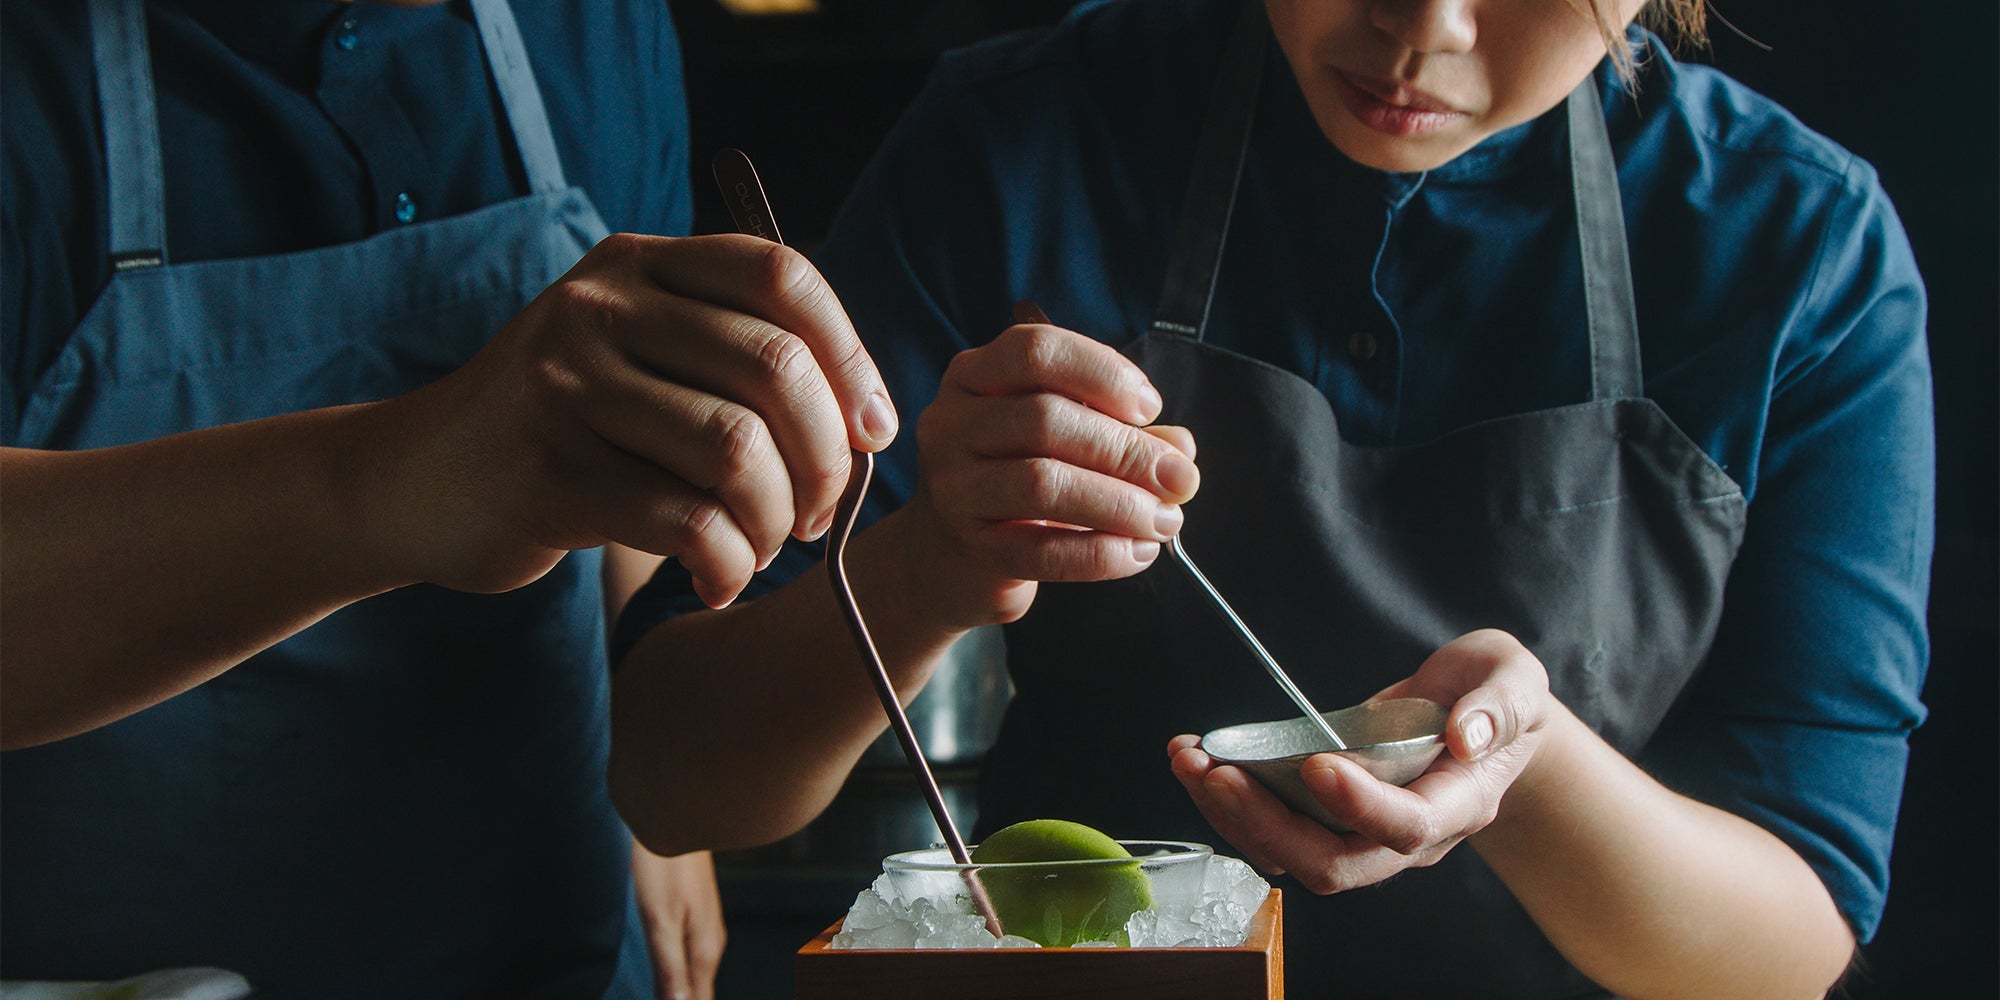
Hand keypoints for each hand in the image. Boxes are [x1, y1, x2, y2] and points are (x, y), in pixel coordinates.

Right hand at [365, 233, 895, 606]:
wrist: (411, 480)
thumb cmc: (562, 426)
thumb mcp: (635, 353)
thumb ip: (732, 355)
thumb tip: (866, 418)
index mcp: (639, 264)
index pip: (784, 277)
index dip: (850, 358)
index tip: (871, 433)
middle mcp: (601, 307)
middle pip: (776, 369)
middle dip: (826, 460)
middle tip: (816, 514)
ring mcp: (566, 386)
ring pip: (739, 451)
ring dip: (776, 521)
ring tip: (758, 547)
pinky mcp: (548, 473)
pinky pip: (687, 522)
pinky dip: (727, 564)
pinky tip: (717, 577)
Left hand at [630, 842, 725, 999]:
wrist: (681, 818)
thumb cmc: (666, 868)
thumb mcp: (661, 922)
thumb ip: (669, 969)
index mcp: (704, 951)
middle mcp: (710, 944)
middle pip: (701, 993)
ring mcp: (705, 930)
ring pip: (697, 977)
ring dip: (684, 994)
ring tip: (664, 998)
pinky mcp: (695, 918)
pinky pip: (691, 960)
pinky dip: (679, 976)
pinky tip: (668, 979)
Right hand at [900, 320, 1200, 625]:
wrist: (951, 555)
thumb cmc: (1017, 477)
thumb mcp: (1065, 439)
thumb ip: (1121, 433)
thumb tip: (1179, 450)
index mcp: (976, 377)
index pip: (1036, 352)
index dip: (1102, 373)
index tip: (1149, 407)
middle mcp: (952, 423)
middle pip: (1044, 419)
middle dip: (1125, 450)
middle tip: (1179, 479)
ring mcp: (953, 487)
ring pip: (1042, 484)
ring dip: (1119, 503)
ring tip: (1164, 520)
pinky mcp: (970, 548)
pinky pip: (1041, 551)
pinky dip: (1100, 553)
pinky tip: (1137, 552)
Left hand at [1168, 629, 1551, 892]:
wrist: (1479, 720)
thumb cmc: (1496, 698)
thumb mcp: (1516, 682)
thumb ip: (1500, 707)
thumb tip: (1465, 735)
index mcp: (1456, 805)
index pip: (1406, 827)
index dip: (1360, 805)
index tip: (1317, 764)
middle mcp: (1404, 835)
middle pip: (1331, 861)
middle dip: (1266, 822)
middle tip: (1215, 772)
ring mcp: (1360, 831)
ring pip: (1289, 852)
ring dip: (1231, 813)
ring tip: (1188, 760)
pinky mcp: (1325, 815)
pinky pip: (1271, 825)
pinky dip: (1226, 797)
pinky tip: (1194, 756)